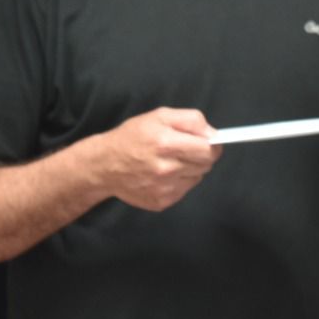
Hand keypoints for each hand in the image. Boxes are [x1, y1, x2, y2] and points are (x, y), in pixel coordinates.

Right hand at [100, 108, 221, 211]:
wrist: (105, 165)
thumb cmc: (133, 137)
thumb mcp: (160, 116)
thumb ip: (191, 120)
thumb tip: (213, 134)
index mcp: (166, 143)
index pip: (208, 149)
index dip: (212, 144)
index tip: (209, 142)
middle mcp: (166, 169)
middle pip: (206, 164)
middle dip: (200, 155)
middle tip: (184, 150)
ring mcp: (164, 188)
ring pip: (197, 177)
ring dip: (190, 168)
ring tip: (170, 161)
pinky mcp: (162, 201)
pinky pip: (184, 190)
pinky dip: (179, 181)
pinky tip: (162, 174)